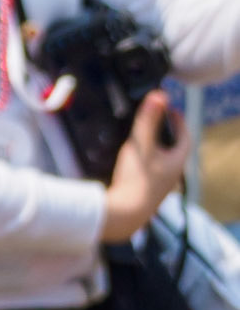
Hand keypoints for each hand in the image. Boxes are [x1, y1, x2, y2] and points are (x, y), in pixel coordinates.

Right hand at [101, 90, 189, 242]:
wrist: (124, 214)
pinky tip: (133, 161)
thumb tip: (159, 95)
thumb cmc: (136, 180)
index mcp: (176, 161)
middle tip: (158, 121)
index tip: (171, 110)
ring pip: (163, 161)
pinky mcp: (147, 192)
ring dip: (157, 148)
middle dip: (168, 133)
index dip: (179, 121)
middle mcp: (172, 174)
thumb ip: (148, 119)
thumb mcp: (141, 144)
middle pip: (175, 149)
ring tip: (144, 138)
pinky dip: (146, 161)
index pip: (185, 136)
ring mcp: (160, 185)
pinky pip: (152, 172)